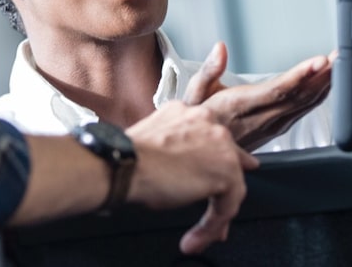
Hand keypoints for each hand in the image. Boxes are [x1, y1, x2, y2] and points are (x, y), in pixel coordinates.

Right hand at [124, 101, 259, 254]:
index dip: (215, 160)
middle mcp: (207, 122)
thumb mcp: (153, 143)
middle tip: (213, 215)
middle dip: (220, 188)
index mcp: (187, 113)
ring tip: (200, 235)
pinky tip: (197, 238)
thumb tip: (180, 171)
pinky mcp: (226, 171)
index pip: (210, 138)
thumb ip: (173, 148)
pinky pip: (227, 206)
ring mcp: (220, 145)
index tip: (214, 175)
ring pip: (230, 185)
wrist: (122, 165)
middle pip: (225, 159)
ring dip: (215, 214)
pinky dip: (212, 226)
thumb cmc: (126, 158)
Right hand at [183, 42, 333, 150]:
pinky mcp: (277, 129)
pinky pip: (303, 111)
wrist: (200, 153)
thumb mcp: (194, 93)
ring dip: (324, 84)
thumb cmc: (197, 120)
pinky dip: (319, 95)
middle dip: (322, 75)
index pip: (276, 91)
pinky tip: (328, 83)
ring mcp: (271, 126)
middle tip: (339, 55)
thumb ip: (209, 69)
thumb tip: (220, 49)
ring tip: (339, 63)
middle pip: (297, 96)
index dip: (300, 76)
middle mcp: (260, 119)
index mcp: (239, 106)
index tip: (318, 61)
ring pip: (304, 105)